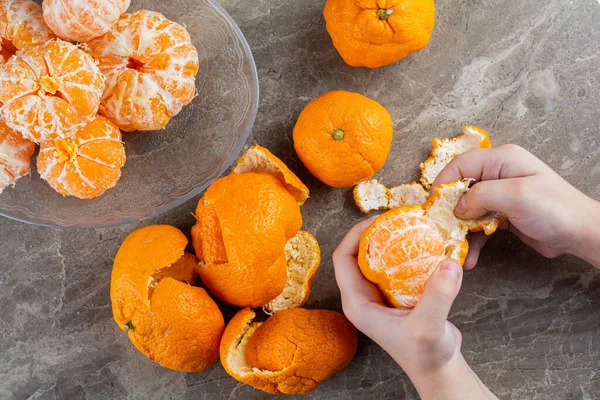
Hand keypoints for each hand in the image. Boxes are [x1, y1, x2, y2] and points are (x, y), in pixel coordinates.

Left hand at [333, 219, 496, 399]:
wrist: (439, 368)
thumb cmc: (427, 354)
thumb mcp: (429, 326)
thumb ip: (438, 296)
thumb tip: (449, 263)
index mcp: (357, 303)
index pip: (343, 258)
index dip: (355, 234)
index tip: (379, 219)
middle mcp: (364, 296)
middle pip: (358, 253)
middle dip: (376, 232)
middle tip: (398, 217)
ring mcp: (379, 294)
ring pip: (378, 257)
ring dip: (391, 239)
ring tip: (409, 223)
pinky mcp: (396, 293)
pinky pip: (395, 264)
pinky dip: (406, 251)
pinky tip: (424, 242)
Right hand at [433, 144, 599, 268]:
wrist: (580, 234)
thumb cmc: (555, 209)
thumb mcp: (516, 195)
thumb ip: (481, 195)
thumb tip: (457, 208)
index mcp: (501, 160)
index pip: (460, 165)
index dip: (443, 183)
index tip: (432, 205)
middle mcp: (498, 174)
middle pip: (460, 188)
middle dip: (449, 210)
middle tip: (440, 229)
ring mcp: (500, 195)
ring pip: (467, 210)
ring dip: (459, 230)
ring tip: (454, 248)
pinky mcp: (502, 215)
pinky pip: (478, 225)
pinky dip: (472, 240)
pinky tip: (469, 256)